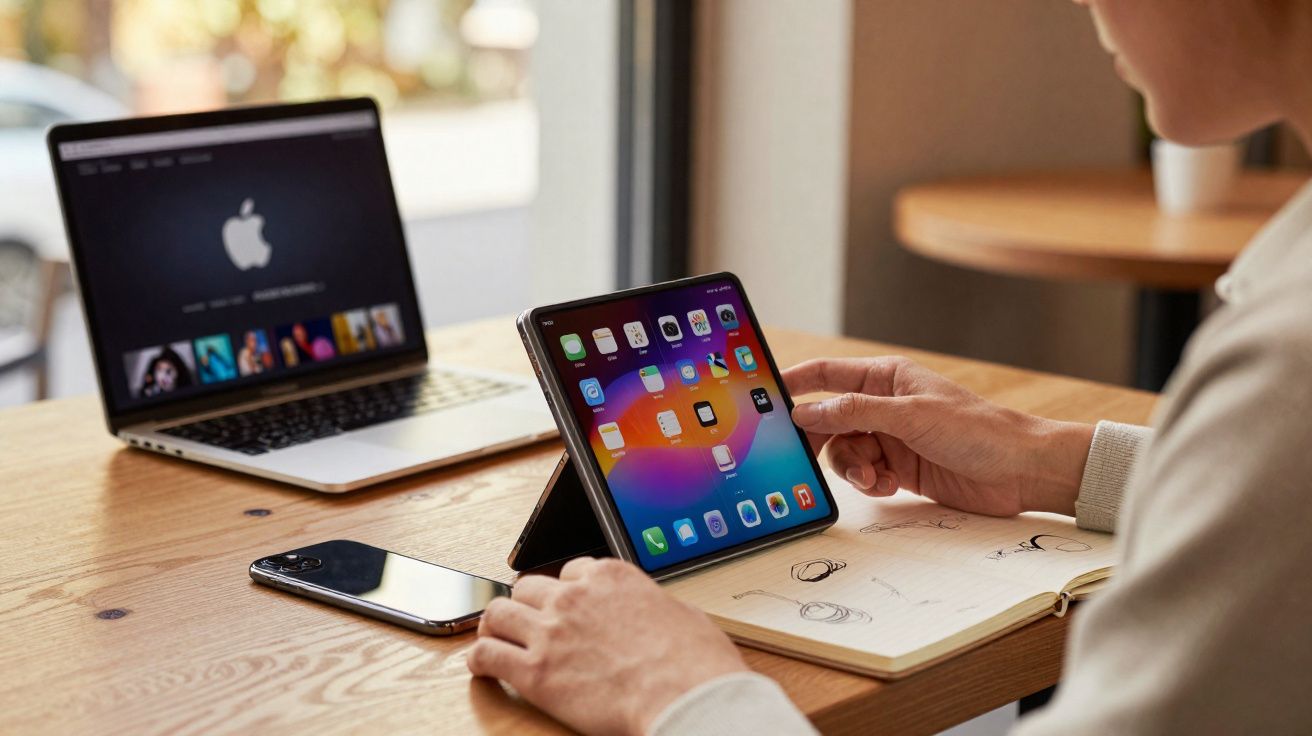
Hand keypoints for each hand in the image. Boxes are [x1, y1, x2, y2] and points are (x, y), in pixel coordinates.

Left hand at [467, 557, 747, 734]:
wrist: (683, 695)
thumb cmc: (693, 662)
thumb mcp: (682, 614)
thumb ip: (655, 607)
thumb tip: (659, 615)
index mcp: (610, 577)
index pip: (571, 571)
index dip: (567, 590)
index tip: (565, 605)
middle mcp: (574, 597)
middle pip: (528, 587)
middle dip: (528, 605)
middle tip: (527, 622)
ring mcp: (550, 632)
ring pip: (498, 614)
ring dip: (495, 625)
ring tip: (496, 638)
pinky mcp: (534, 671)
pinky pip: (486, 655)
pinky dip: (480, 661)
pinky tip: (484, 668)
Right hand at [782, 356, 1092, 516]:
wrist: (1020, 471)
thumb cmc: (977, 430)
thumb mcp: (909, 416)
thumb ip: (853, 412)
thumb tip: (806, 411)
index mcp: (886, 378)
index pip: (827, 374)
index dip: (794, 383)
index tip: (764, 395)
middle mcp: (884, 406)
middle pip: (829, 419)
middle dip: (820, 439)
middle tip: (805, 457)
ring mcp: (890, 438)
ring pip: (843, 451)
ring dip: (850, 467)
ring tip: (872, 477)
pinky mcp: (899, 468)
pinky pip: (863, 473)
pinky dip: (868, 481)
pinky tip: (887, 485)